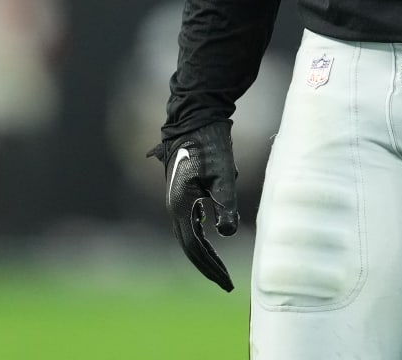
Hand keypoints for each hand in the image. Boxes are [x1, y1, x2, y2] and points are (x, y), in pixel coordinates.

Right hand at [162, 121, 240, 290]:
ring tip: (221, 269)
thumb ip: (226, 203)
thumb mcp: (223, 173)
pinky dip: (202, 237)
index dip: (211, 266)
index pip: (194, 247)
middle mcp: (173, 207)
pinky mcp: (182, 194)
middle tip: (227, 283)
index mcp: (180, 205)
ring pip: (189, 236)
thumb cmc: (210, 143)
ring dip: (204, 254)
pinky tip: (214, 241)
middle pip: (189, 247)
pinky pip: (190, 224)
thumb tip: (227, 234)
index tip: (227, 282)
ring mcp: (176, 201)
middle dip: (208, 266)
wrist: (195, 118)